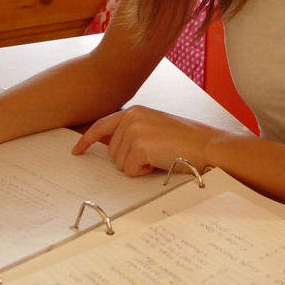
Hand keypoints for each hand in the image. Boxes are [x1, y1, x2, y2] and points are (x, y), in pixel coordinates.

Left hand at [72, 105, 220, 176]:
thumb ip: (134, 133)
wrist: (207, 146)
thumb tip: (111, 148)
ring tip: (160, 157)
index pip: (102, 125)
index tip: (77, 150)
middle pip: (112, 152)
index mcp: (136, 111)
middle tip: (155, 155)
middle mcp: (131, 117)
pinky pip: (129, 170)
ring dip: (138, 167)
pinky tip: (160, 162)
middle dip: (130, 160)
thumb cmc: (187, 142)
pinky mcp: (139, 145)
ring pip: (120, 163)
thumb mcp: (156, 129)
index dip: (87, 139)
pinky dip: (144, 172)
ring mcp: (134, 130)